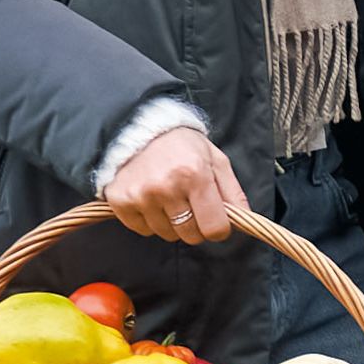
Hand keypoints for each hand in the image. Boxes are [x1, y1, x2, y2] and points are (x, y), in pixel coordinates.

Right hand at [103, 128, 246, 243]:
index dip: (219, 229)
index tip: (216, 222)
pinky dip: (149, 221)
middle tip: (191, 205)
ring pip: (166, 234)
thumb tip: (243, 220)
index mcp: (195, 174)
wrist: (137, 128)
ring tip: (169, 197)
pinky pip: (142, 230)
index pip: (214, 227)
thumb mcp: (215, 160)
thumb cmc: (182, 146)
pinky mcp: (120, 201)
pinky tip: (151, 199)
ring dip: (171, 223)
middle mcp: (166, 186)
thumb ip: (233, 191)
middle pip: (190, 235)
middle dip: (195, 226)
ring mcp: (141, 195)